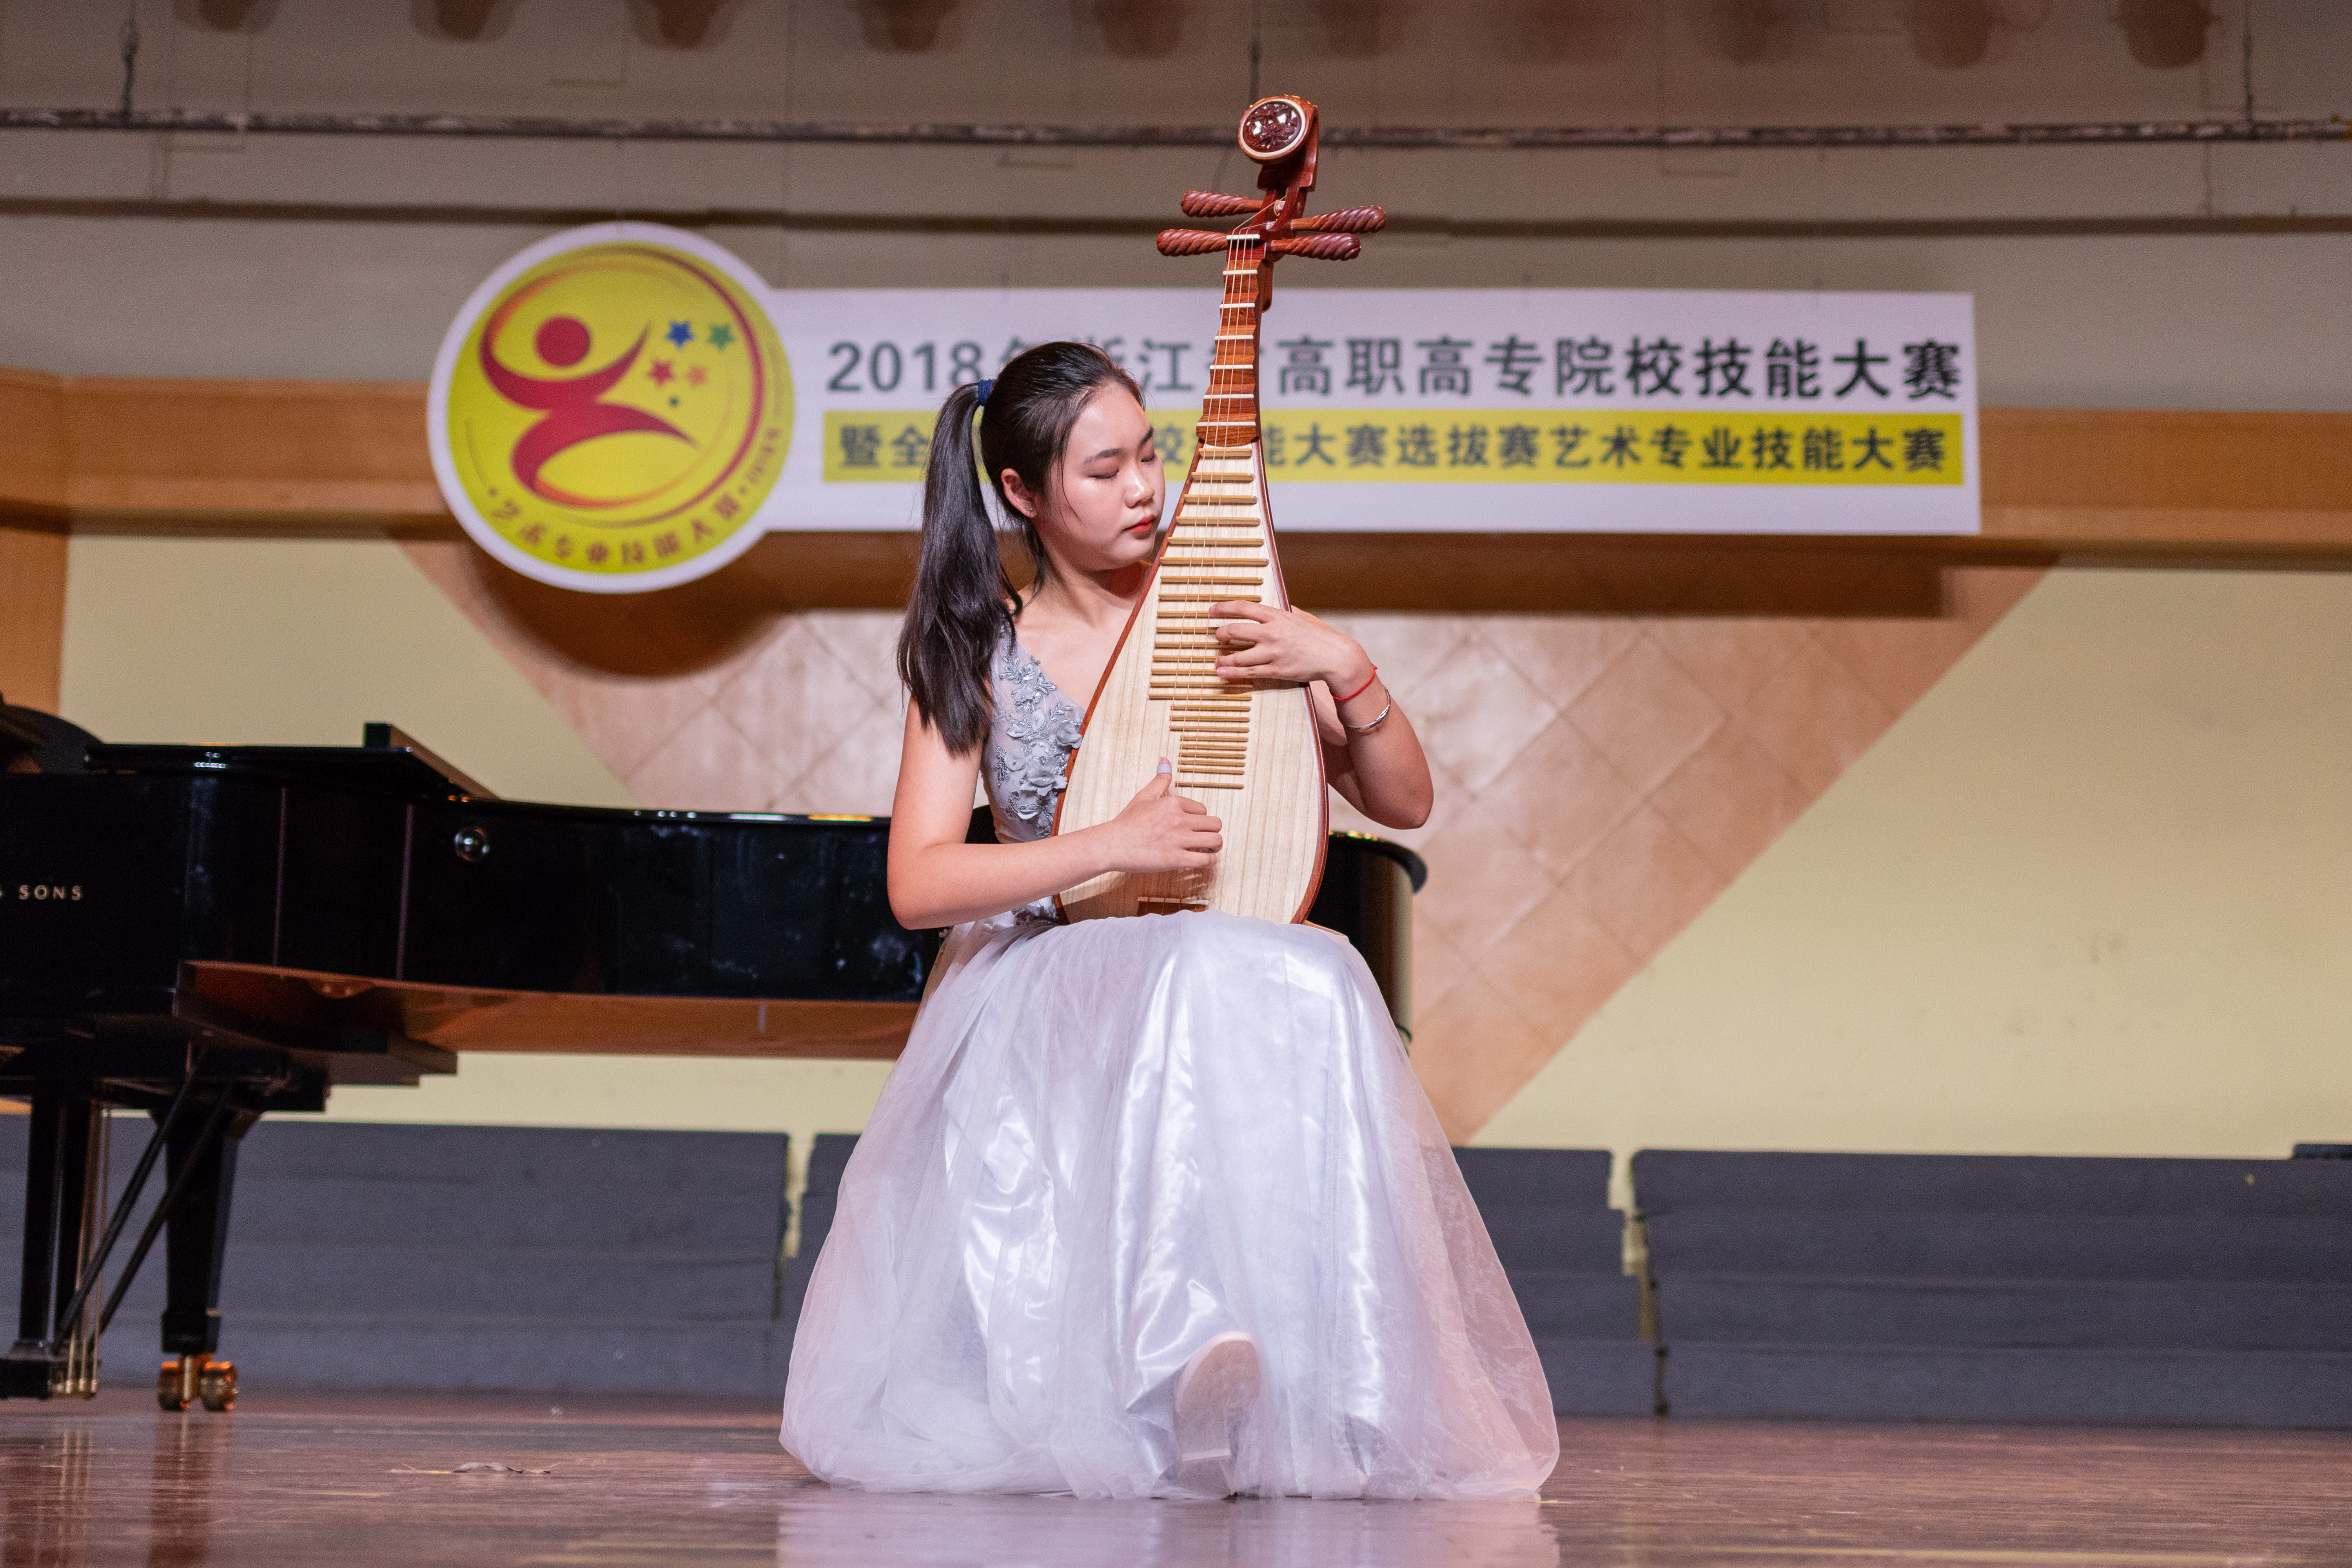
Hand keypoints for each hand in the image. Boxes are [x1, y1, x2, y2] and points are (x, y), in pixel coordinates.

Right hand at [1097, 761, 1222, 872]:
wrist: (1112, 844)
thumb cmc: (1126, 822)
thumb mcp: (1144, 796)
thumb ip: (1160, 780)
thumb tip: (1165, 760)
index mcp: (1173, 803)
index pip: (1203, 810)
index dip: (1200, 819)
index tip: (1193, 826)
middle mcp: (1179, 819)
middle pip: (1215, 824)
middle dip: (1213, 831)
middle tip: (1206, 838)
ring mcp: (1178, 839)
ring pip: (1216, 840)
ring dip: (1215, 846)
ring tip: (1208, 849)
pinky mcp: (1176, 859)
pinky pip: (1206, 860)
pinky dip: (1209, 861)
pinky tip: (1203, 860)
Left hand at [1209, 603, 1371, 691]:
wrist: (1335, 657)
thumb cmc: (1319, 636)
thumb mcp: (1301, 617)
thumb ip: (1283, 612)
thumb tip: (1271, 608)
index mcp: (1277, 617)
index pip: (1243, 607)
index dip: (1223, 608)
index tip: (1211, 611)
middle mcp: (1272, 634)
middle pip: (1234, 631)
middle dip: (1220, 634)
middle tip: (1216, 637)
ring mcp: (1273, 653)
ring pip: (1237, 656)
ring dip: (1222, 658)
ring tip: (1216, 660)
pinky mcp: (1276, 671)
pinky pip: (1248, 673)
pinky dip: (1232, 673)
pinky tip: (1222, 673)